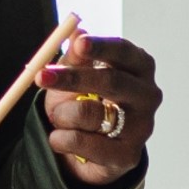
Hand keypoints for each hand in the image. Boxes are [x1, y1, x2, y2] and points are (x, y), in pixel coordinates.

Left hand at [42, 32, 160, 185]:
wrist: (90, 150)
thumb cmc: (86, 102)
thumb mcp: (75, 76)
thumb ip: (76, 57)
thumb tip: (75, 32)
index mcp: (139, 67)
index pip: (124, 52)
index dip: (101, 46)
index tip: (77, 42)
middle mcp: (147, 95)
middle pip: (112, 82)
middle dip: (73, 78)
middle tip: (42, 75)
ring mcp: (141, 127)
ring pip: (90, 114)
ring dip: (61, 114)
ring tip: (59, 118)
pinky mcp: (128, 155)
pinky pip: (84, 143)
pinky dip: (62, 139)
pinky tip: (59, 138)